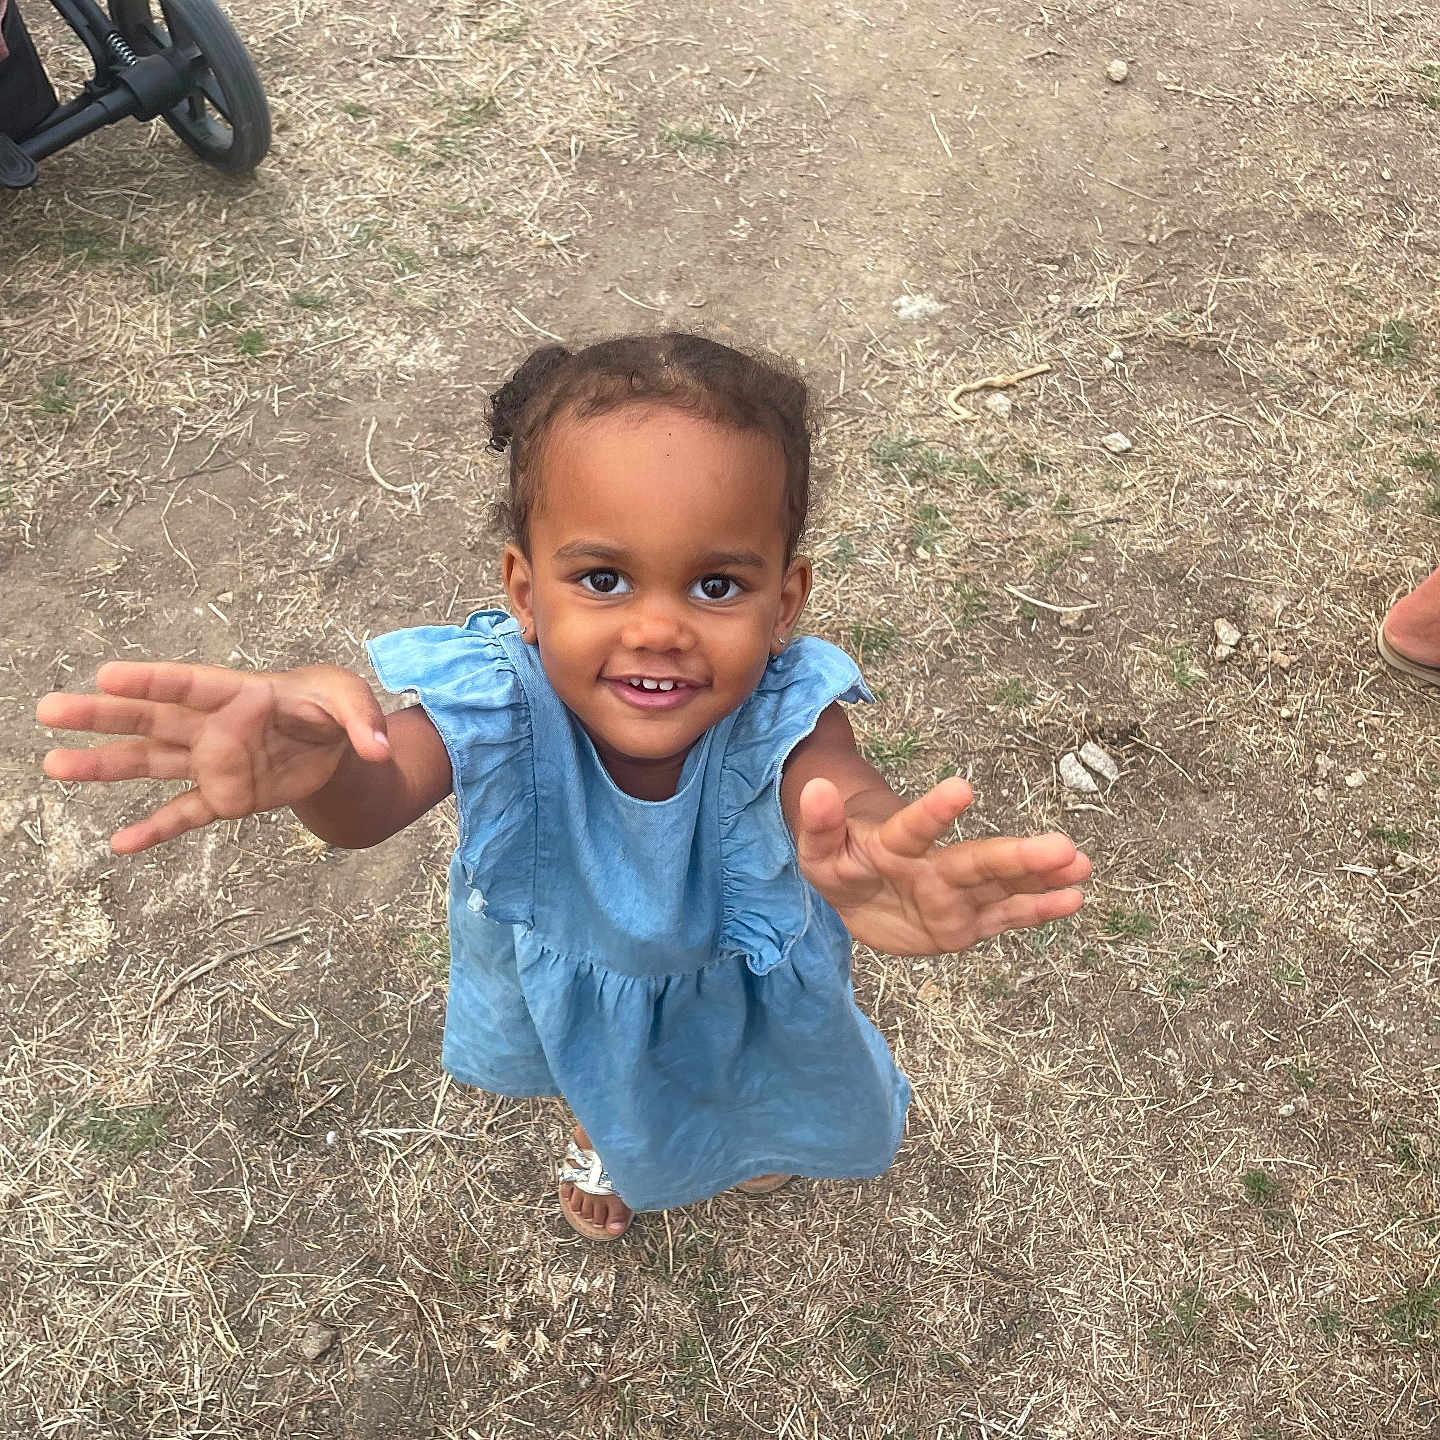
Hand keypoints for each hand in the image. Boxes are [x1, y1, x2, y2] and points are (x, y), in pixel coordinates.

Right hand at [37, 662, 390, 852]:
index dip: (152, 679)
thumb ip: (364, 720)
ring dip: (106, 765)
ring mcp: (215, 761)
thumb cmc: (335, 709)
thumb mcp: (355, 701)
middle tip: (49, 709)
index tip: (107, 674)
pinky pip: (186, 812)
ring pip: (152, 761)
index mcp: (241, 692)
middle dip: (103, 714)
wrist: (337, 745)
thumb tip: (377, 748)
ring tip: (54, 765)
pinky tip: (120, 843)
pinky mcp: (227, 796)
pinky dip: (158, 828)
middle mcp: (215, 725)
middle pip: (152, 718)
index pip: (191, 684)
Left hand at [794, 775, 1089, 954]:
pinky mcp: (965, 923)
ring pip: (1001, 886)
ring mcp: (955, 894)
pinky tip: (1072, 898)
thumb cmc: (842, 858)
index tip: (962, 788)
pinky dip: (1037, 909)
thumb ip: (819, 823)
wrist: (859, 887)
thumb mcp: (819, 848)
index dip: (933, 811)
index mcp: (894, 845)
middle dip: (1016, 856)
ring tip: (1078, 863)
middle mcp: (934, 866)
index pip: (914, 827)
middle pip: (976, 862)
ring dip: (1039, 876)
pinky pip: (1004, 917)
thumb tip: (813, 787)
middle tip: (1061, 846)